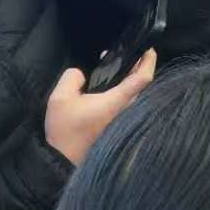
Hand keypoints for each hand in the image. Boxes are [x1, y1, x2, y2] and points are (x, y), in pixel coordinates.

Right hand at [44, 49, 155, 165]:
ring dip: (130, 80)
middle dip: (138, 67)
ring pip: (135, 96)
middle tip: (128, 54)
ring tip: (116, 67)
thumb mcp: (60, 98)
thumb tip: (82, 74)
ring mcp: (123, 121)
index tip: (148, 48)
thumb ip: (72, 77)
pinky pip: (127, 104)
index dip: (149, 61)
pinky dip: (124, 92)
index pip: (143, 79)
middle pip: (141, 85)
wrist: (62, 161)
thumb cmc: (65, 130)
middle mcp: (126, 111)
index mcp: (117, 102)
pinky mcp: (117, 127)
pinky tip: (110, 87)